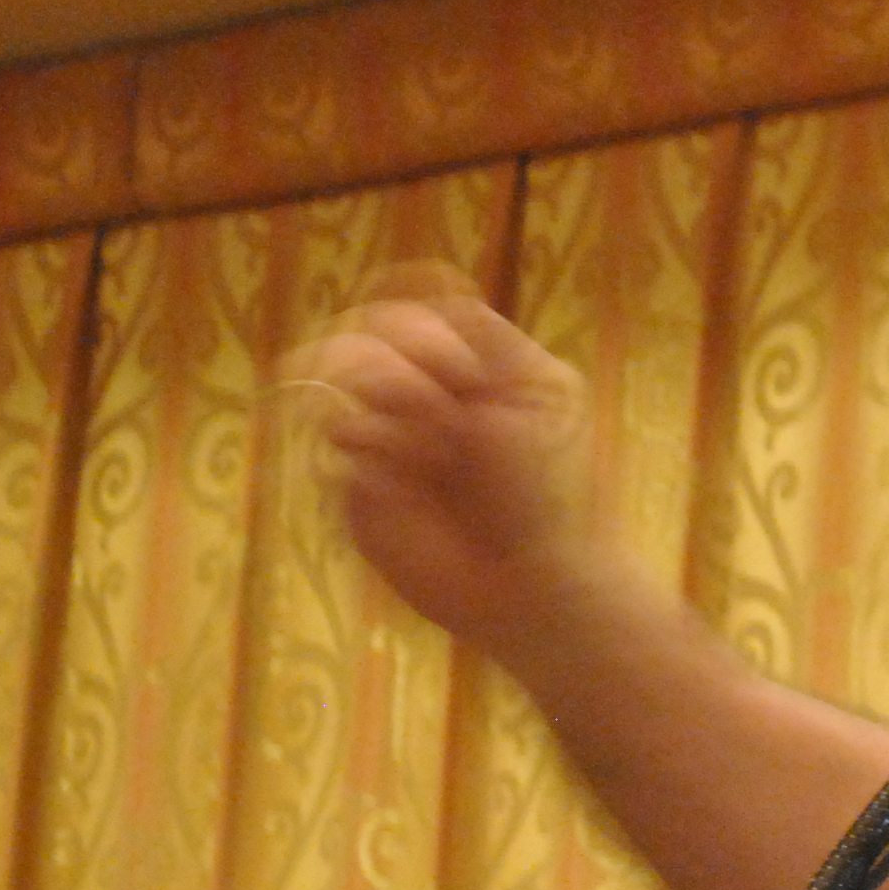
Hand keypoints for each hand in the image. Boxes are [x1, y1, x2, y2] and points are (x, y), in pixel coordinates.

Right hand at [285, 263, 608, 652]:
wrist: (527, 584)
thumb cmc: (548, 491)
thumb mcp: (538, 396)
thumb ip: (480, 344)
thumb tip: (408, 315)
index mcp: (484, 362)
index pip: (427, 305)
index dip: (415, 312)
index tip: (426, 335)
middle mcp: (432, 389)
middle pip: (378, 332)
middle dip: (406, 363)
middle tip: (444, 412)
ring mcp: (393, 431)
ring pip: (348, 376)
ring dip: (388, 402)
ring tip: (433, 451)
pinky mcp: (361, 477)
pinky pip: (340, 434)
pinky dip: (372, 448)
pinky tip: (406, 483)